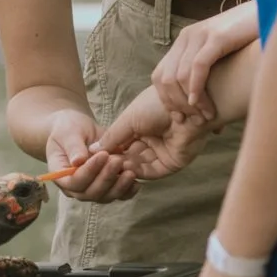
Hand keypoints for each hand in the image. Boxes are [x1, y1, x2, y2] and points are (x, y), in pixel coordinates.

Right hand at [45, 109, 137, 202]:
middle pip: (91, 192)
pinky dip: (128, 190)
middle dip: (106, 178)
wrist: (80, 130)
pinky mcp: (107, 187)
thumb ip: (73, 146)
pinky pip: (118, 194)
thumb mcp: (68, 132)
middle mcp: (76, 187)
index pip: (74, 181)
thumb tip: (78, 161)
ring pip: (106, 196)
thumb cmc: (69, 129)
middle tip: (117, 161)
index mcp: (61, 175)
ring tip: (130, 171)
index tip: (102, 155)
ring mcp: (92, 189)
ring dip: (119, 186)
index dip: (89, 171)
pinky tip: (137, 182)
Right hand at [98, 86, 217, 180]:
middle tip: (97, 167)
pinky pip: (150, 173)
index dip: (106, 152)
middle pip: (128, 158)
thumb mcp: (128, 119)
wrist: (186, 104)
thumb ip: (112, 136)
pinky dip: (136, 173)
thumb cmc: (158, 104)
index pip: (120, 145)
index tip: (91, 158)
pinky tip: (124, 169)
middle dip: (113, 163)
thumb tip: (94, 150)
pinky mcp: (172, 163)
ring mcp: (161, 153)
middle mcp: (151, 141)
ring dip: (123, 168)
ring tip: (108, 167)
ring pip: (137, 167)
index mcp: (141, 128)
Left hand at [153, 0, 258, 121]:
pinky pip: (198, 67)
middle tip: (194, 120)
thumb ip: (208, 74)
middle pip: (166, 79)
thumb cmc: (249, 41)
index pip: (160, 76)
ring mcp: (200, 35)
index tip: (180, 119)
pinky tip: (201, 103)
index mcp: (184, 41)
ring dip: (190, 102)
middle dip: (177, 105)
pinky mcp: (217, 37)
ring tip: (204, 115)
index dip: (167, 100)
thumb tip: (202, 106)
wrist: (268, 10)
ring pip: (179, 76)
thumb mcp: (220, 55)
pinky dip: (196, 88)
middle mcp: (187, 37)